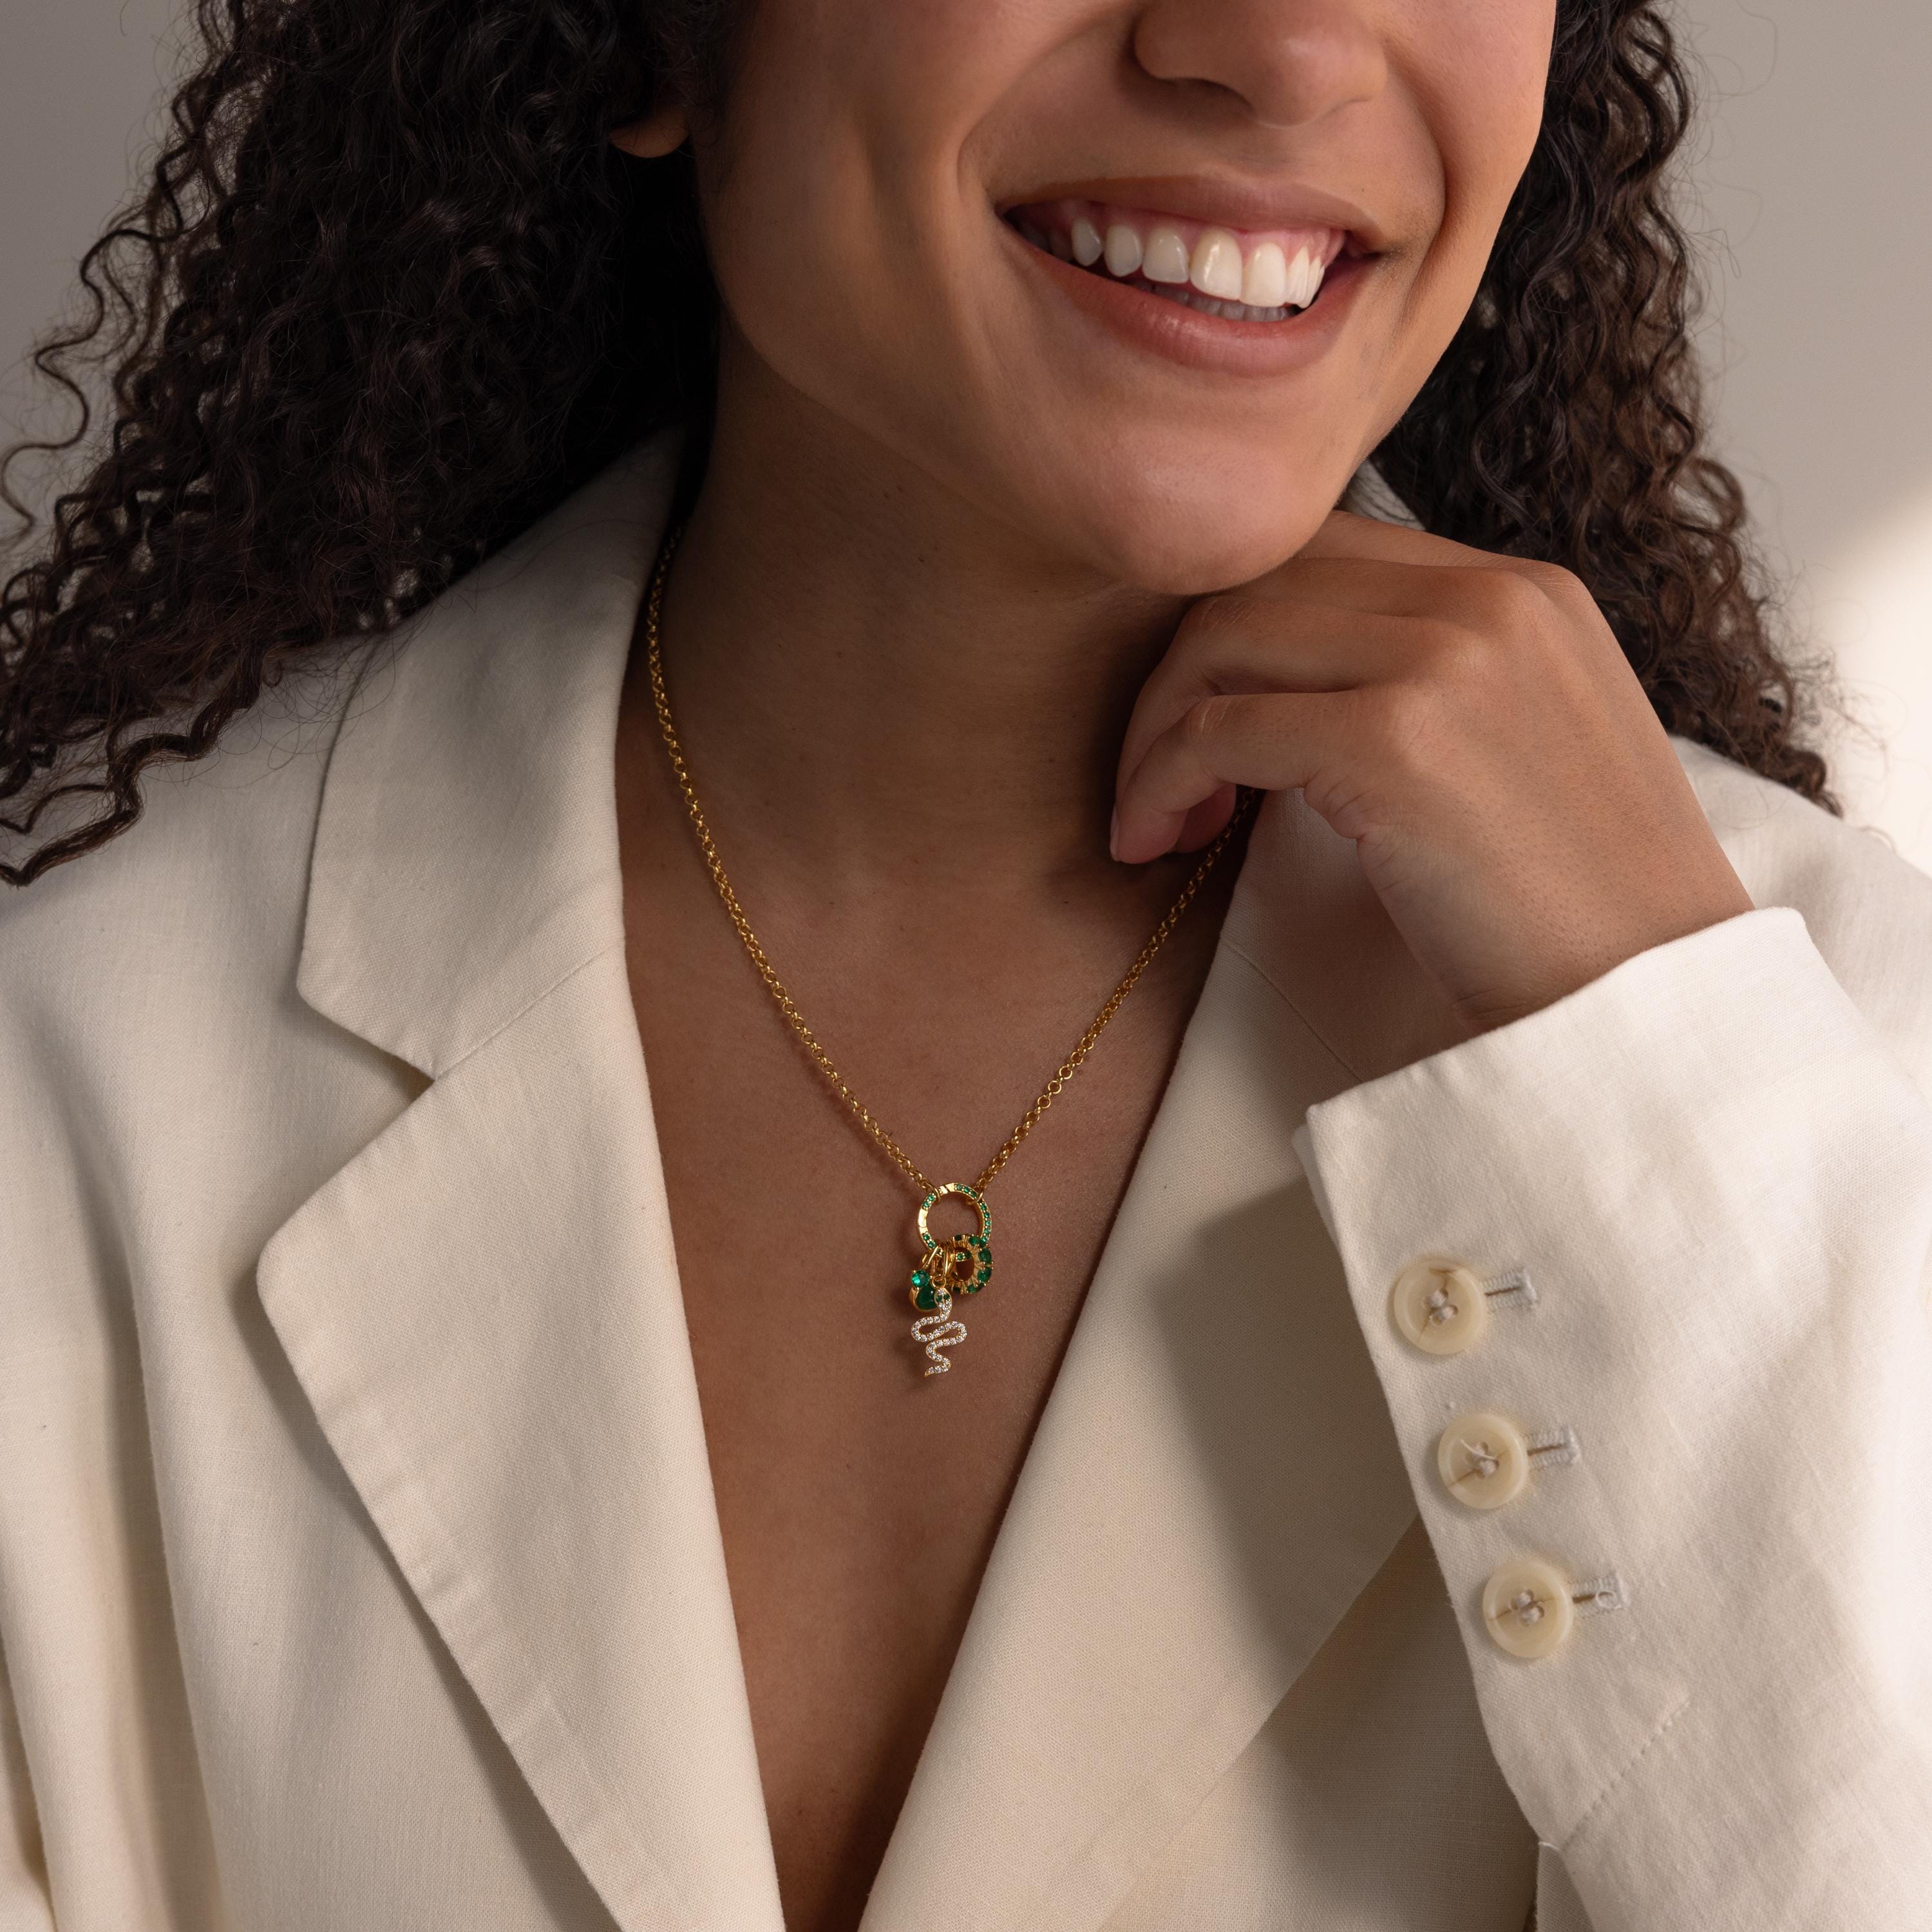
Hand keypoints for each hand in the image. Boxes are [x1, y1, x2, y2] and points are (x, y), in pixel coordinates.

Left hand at [1111, 511, 1755, 1035]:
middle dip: (1179, 674)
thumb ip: (1431, 684)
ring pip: (1221, 639)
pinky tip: (1156, 842)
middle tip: (1160, 781)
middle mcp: (1489, 598)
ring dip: (1156, 731)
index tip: (1209, 731)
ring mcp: (1444, 659)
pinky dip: (1159, 780)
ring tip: (1158, 823)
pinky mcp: (1393, 739)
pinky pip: (1217, 727)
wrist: (1649, 1001)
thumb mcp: (1523, 748)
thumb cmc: (1576, 908)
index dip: (1237, 633)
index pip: (1325, 554)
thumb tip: (1286, 685)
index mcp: (1525, 592)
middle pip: (1260, 580)